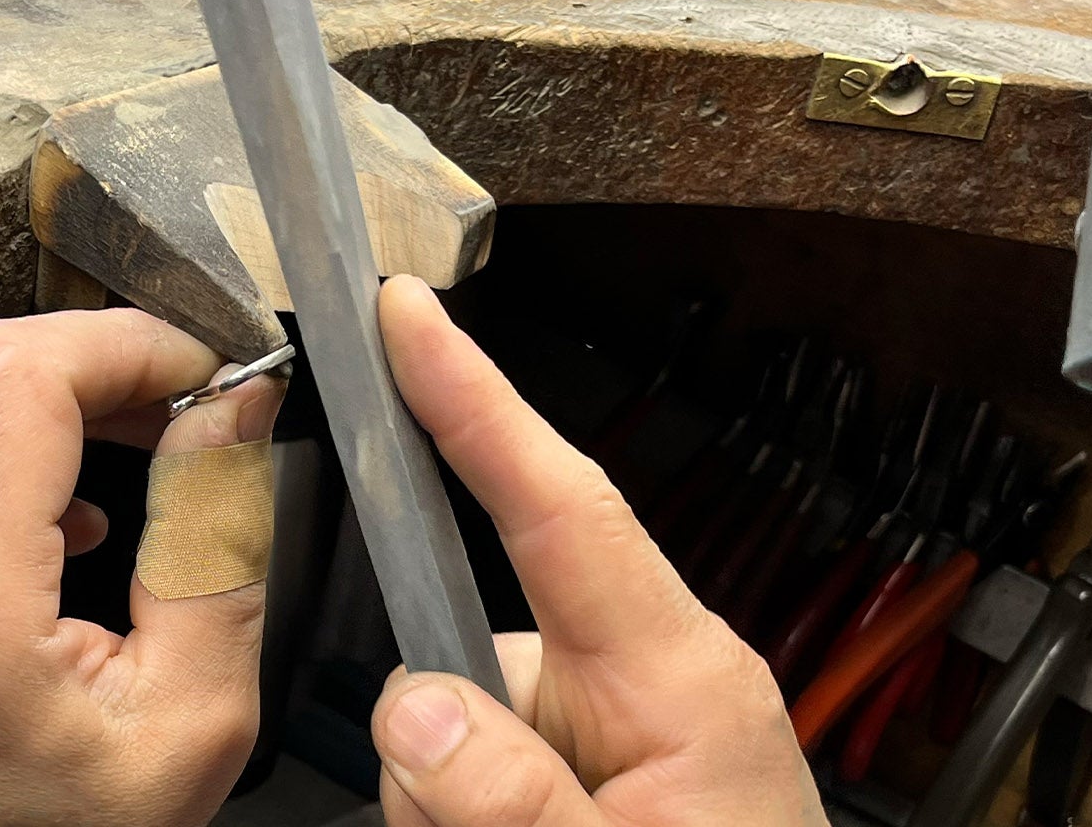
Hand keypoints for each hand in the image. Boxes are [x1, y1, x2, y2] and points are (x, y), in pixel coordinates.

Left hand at [0, 309, 284, 826]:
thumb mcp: (189, 720)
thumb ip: (215, 542)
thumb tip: (230, 410)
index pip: (16, 373)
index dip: (123, 344)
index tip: (192, 370)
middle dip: (87, 369)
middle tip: (170, 414)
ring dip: (28, 422)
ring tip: (110, 490)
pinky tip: (34, 537)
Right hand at [372, 276, 826, 826]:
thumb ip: (513, 800)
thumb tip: (415, 702)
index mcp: (680, 676)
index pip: (559, 504)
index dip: (476, 399)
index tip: (410, 314)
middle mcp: (654, 681)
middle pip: (474, 641)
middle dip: (436, 730)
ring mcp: (626, 732)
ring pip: (462, 719)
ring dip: (454, 801)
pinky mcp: (601, 773)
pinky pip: (485, 764)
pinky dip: (474, 813)